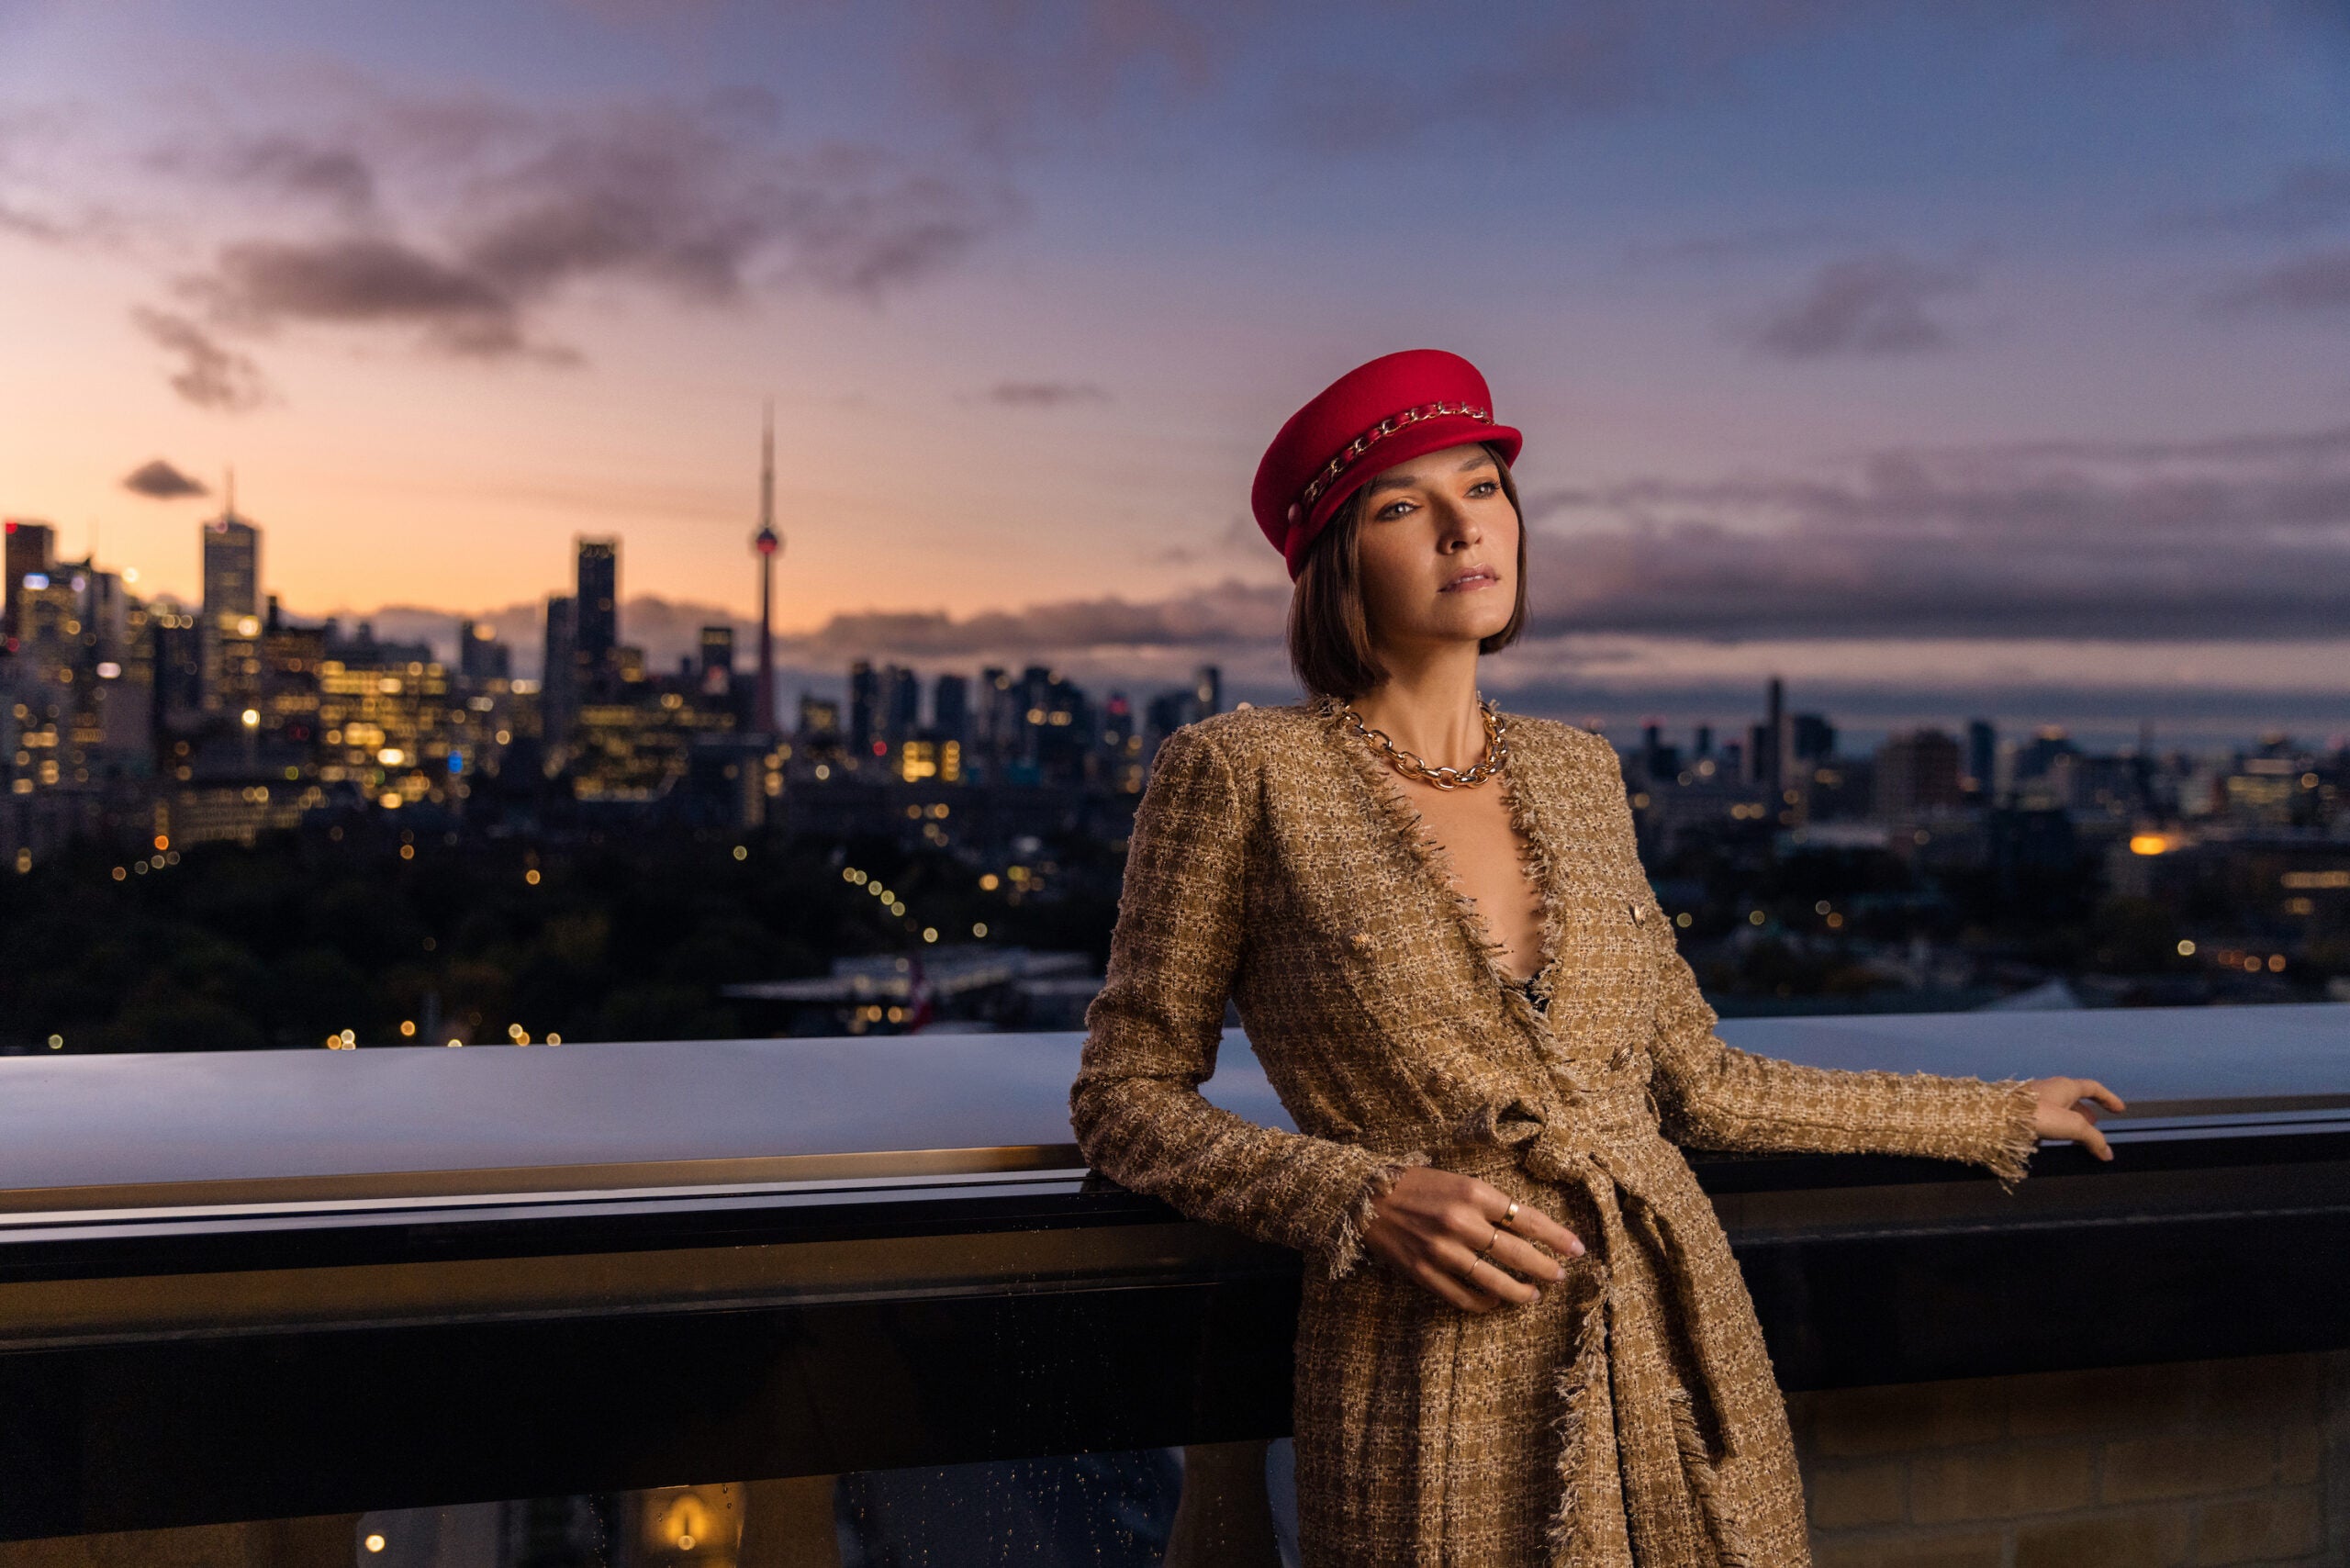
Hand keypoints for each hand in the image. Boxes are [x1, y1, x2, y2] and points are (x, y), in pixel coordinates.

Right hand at [1362, 1166, 1586, 1312]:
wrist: (1365, 1197)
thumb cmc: (1417, 1185)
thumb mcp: (1458, 1181)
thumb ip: (1489, 1203)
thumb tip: (1527, 1227)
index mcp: (1472, 1193)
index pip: (1527, 1218)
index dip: (1556, 1236)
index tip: (1577, 1248)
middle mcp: (1460, 1222)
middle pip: (1516, 1253)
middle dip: (1546, 1267)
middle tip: (1561, 1275)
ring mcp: (1441, 1251)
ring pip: (1494, 1281)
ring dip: (1520, 1291)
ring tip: (1534, 1294)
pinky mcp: (1424, 1273)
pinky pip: (1463, 1297)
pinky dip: (1484, 1303)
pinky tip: (1496, 1301)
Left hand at [2029, 1076, 2125, 1160]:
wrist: (1996, 1116)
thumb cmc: (2038, 1114)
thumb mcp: (2074, 1126)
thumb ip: (2093, 1139)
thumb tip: (2108, 1153)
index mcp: (2066, 1086)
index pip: (2093, 1088)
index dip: (2108, 1098)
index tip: (2120, 1110)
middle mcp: (2050, 1090)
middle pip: (2075, 1101)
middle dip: (2087, 1116)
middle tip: (2096, 1134)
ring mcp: (2034, 1101)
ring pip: (2059, 1112)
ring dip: (2071, 1126)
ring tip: (2078, 1143)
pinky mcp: (2021, 1113)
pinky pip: (2044, 1121)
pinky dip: (2054, 1131)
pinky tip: (2053, 1144)